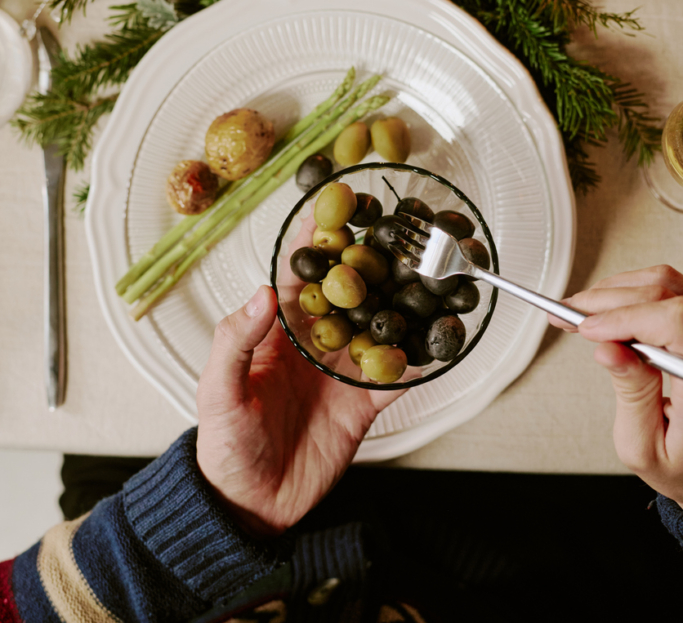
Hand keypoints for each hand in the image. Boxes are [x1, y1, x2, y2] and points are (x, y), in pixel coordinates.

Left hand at [196, 216, 402, 537]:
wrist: (249, 504)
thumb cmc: (223, 444)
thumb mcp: (217, 391)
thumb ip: (236, 341)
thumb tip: (261, 292)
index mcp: (277, 329)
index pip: (301, 272)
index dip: (319, 238)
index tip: (340, 203)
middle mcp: (315, 341)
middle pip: (351, 291)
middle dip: (373, 260)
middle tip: (402, 229)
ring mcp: (342, 370)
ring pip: (380, 327)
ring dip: (405, 304)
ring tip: (433, 275)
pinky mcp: (364, 403)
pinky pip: (397, 376)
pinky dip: (419, 360)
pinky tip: (441, 341)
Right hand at [548, 265, 682, 505]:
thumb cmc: (680, 464)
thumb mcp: (645, 447)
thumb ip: (631, 396)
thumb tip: (608, 351)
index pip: (673, 322)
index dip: (624, 318)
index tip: (587, 330)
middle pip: (663, 295)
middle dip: (606, 301)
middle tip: (568, 314)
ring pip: (664, 283)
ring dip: (616, 291)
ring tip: (582, 310)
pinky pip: (669, 288)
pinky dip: (631, 291)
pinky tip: (607, 307)